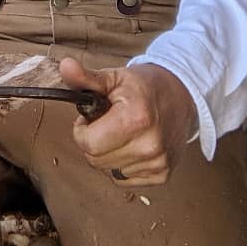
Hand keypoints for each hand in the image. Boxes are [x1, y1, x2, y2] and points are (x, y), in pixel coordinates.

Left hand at [59, 57, 197, 185]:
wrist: (181, 96)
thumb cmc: (144, 86)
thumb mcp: (114, 77)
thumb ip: (86, 78)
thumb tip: (65, 66)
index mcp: (136, 119)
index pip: (89, 144)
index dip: (82, 130)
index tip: (91, 118)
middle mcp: (150, 146)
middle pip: (96, 160)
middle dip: (93, 142)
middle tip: (106, 123)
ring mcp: (158, 163)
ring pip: (108, 171)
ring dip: (108, 153)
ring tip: (121, 132)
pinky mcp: (162, 175)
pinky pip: (124, 180)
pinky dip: (121, 164)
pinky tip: (131, 145)